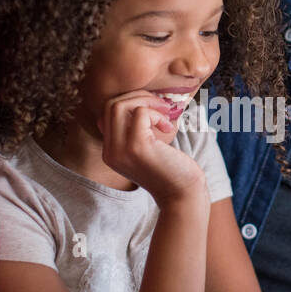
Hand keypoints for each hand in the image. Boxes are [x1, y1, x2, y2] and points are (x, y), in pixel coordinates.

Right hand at [98, 90, 205, 206]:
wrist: (183, 194)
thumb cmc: (171, 168)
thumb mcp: (147, 148)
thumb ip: (136, 129)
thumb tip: (139, 97)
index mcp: (110, 152)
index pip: (107, 113)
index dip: (130, 102)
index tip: (152, 108)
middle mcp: (110, 152)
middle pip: (111, 105)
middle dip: (138, 97)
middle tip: (162, 105)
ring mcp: (120, 150)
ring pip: (120, 106)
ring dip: (146, 102)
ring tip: (165, 113)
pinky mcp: (136, 147)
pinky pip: (140, 113)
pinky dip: (157, 114)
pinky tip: (168, 127)